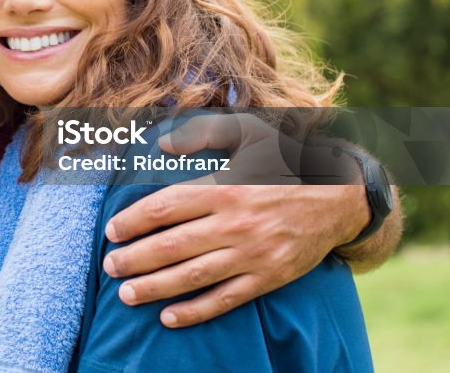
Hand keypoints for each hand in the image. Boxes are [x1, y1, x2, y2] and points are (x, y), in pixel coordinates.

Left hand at [103, 114, 369, 327]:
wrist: (339, 196)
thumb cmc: (284, 161)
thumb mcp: (248, 133)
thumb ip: (203, 134)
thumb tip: (164, 144)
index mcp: (224, 188)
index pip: (166, 208)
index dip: (133, 221)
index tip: (111, 231)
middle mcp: (234, 224)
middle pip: (172, 246)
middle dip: (135, 259)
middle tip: (110, 267)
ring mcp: (251, 254)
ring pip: (193, 276)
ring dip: (155, 287)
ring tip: (126, 294)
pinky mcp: (268, 277)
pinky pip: (226, 299)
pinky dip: (196, 311)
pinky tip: (169, 317)